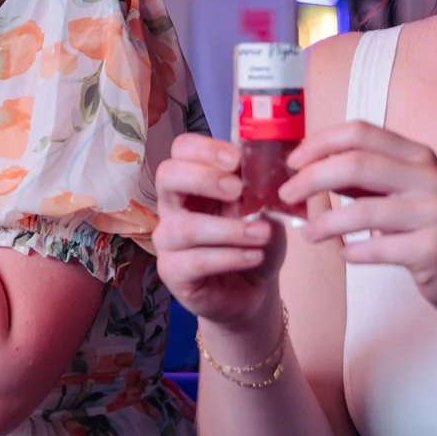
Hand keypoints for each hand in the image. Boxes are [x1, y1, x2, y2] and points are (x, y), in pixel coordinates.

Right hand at [153, 134, 287, 334]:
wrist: (255, 286)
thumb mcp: (266, 207)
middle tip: (238, 189)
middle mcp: (172, 205)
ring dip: (230, 229)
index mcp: (193, 180)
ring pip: (186, 227)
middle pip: (168, 176)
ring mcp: (168, 239)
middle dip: (204, 178)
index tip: (237, 160)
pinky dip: (230, 257)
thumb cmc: (254, 239)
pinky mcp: (173, 272)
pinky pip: (195, 261)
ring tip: (262, 234)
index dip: (206, 149)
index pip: (182, 149)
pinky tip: (254, 256)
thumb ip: (262, 186)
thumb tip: (268, 167)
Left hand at [280, 120, 436, 337]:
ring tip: (308, 235)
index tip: (292, 162)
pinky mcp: (434, 248)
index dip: (319, 143)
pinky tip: (345, 255)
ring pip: (361, 210)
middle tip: (287, 196)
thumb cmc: (436, 233)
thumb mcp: (406, 194)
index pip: (360, 132)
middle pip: (355, 164)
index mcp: (419, 156)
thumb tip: (311, 168)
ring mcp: (434, 212)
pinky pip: (377, 248)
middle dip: (311, 179)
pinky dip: (353, 252)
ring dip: (325, 223)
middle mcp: (429, 177)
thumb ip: (367, 180)